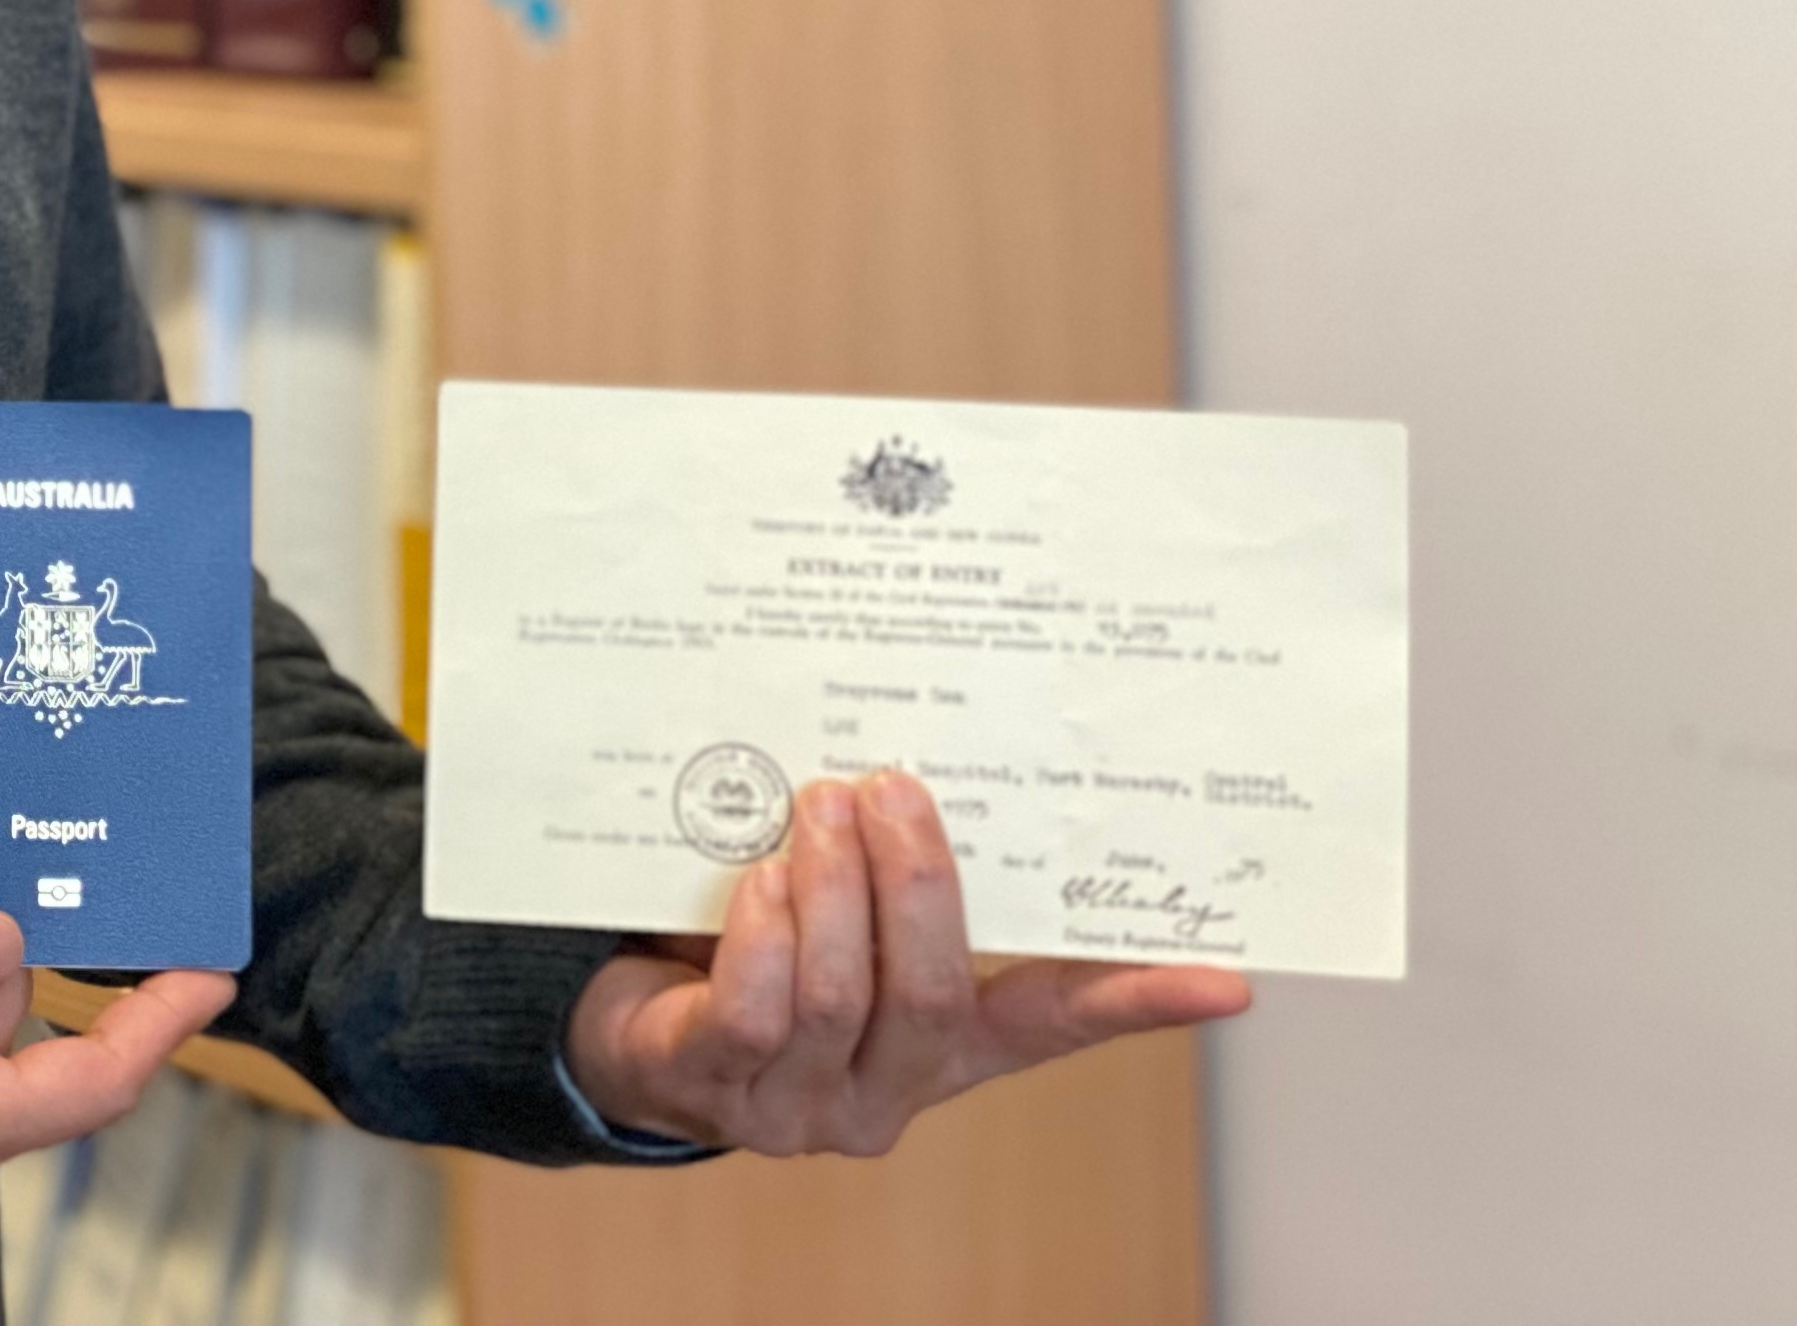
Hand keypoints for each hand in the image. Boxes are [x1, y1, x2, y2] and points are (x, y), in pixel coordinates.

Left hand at [564, 769, 1252, 1156]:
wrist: (627, 1027)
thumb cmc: (750, 944)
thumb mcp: (842, 905)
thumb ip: (896, 864)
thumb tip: (940, 751)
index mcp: (945, 1042)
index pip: (1056, 1022)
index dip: (1135, 1001)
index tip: (1226, 977)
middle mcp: (886, 1084)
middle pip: (932, 993)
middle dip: (916, 879)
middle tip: (892, 783)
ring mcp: (801, 1101)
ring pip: (837, 994)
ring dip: (831, 885)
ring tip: (819, 803)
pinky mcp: (713, 1086)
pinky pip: (753, 1012)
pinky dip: (762, 934)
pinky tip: (759, 878)